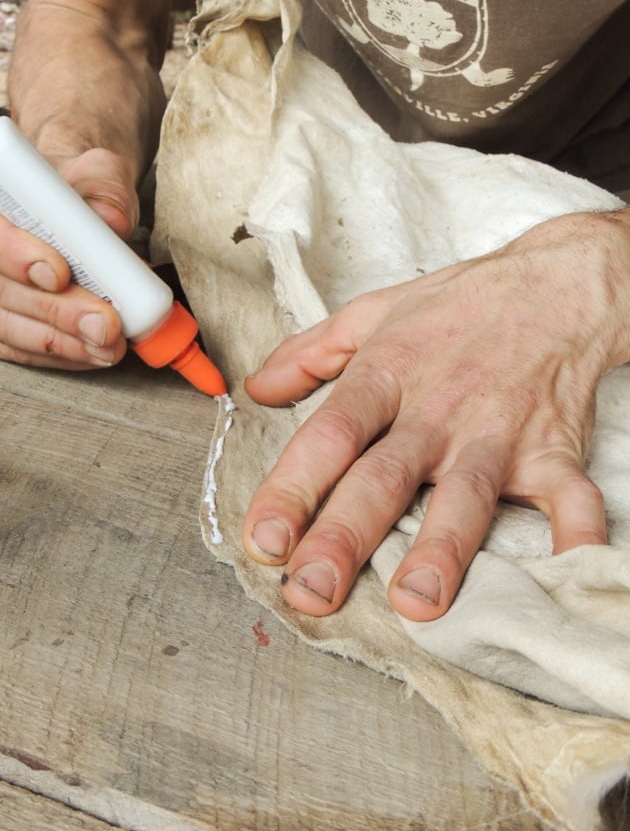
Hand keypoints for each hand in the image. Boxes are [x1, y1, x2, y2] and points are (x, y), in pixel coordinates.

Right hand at [0, 148, 135, 368]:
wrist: (70, 207)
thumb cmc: (78, 186)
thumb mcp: (95, 171)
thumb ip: (102, 190)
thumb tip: (110, 220)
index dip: (16, 255)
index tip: (58, 274)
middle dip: (54, 312)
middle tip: (104, 325)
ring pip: (6, 326)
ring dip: (61, 343)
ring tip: (108, 346)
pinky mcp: (2, 320)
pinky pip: (18, 349)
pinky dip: (58, 355)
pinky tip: (92, 354)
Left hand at [242, 209, 629, 620]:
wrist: (553, 285)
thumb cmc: (457, 304)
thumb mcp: (371, 313)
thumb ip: (307, 353)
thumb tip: (256, 388)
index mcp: (386, 374)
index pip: (329, 435)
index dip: (291, 487)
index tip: (263, 538)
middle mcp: (437, 410)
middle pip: (384, 477)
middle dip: (345, 537)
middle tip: (310, 590)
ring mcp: (498, 433)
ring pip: (466, 497)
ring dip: (442, 550)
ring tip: (415, 603)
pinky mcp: (553, 450)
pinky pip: (568, 499)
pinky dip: (574, 538)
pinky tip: (566, 576)